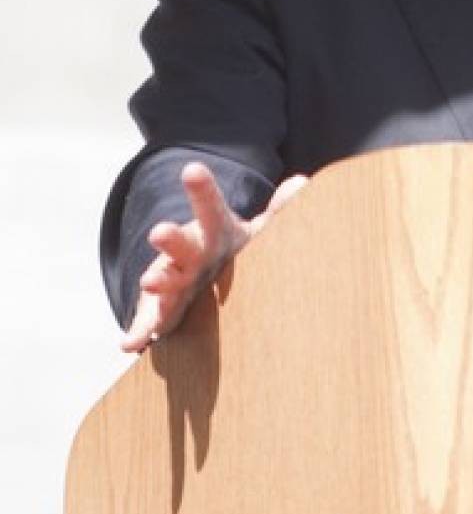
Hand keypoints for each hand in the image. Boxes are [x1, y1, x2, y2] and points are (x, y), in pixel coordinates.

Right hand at [120, 161, 307, 353]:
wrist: (209, 275)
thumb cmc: (238, 248)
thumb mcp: (261, 229)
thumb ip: (280, 210)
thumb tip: (301, 183)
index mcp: (215, 230)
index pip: (210, 207)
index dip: (202, 189)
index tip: (191, 170)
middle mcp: (190, 252)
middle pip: (180, 243)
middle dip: (171, 238)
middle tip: (160, 232)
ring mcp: (174, 281)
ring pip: (163, 281)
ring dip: (157, 283)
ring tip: (149, 282)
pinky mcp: (164, 310)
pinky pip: (151, 321)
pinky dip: (141, 331)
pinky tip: (130, 343)